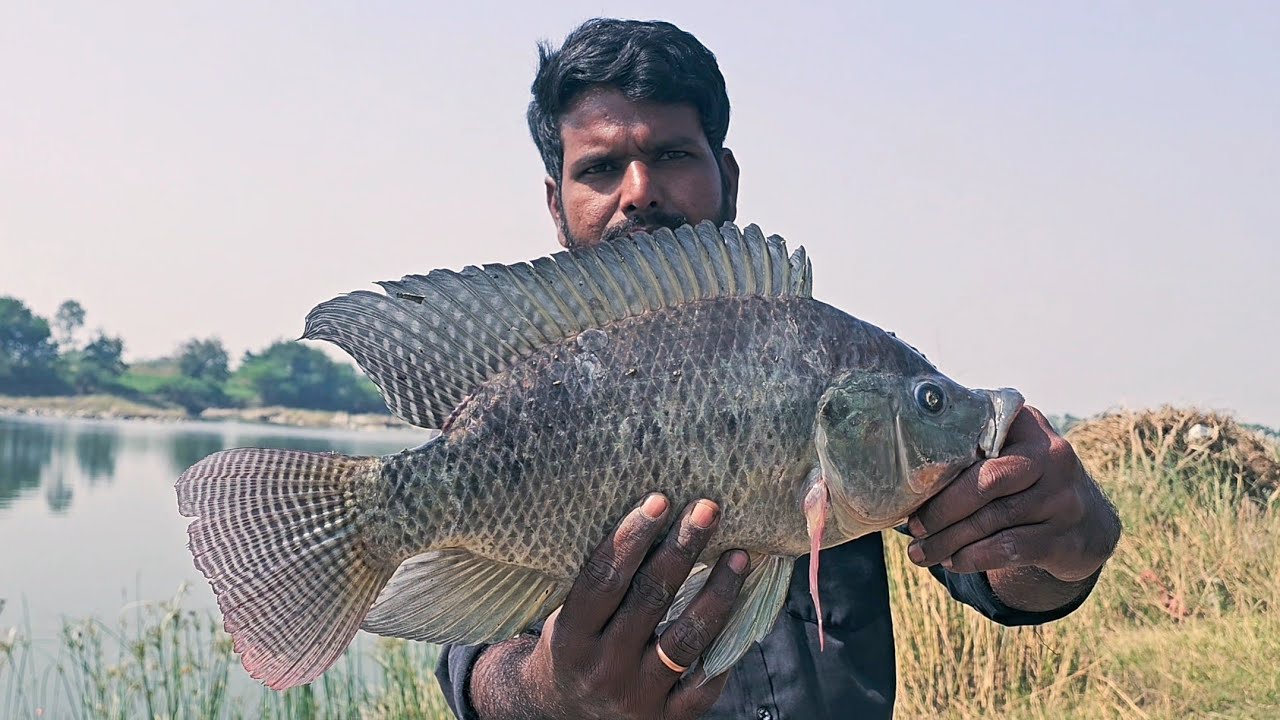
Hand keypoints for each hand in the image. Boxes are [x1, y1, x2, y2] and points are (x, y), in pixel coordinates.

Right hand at [470, 494, 748, 719]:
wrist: (565, 718)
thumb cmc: (573, 648)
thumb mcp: (568, 618)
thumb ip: (599, 582)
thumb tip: (651, 515)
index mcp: (570, 638)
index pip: (603, 580)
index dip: (631, 538)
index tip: (659, 500)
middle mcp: (603, 668)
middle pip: (649, 600)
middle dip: (682, 549)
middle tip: (708, 509)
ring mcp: (637, 698)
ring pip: (686, 639)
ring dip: (717, 592)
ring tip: (740, 555)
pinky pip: (705, 681)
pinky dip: (725, 646)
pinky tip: (742, 610)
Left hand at [905, 406, 1119, 583]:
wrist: (1087, 524)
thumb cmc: (1024, 483)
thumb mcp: (1007, 452)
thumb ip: (969, 448)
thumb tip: (900, 475)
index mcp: (1027, 425)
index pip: (978, 441)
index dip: (941, 468)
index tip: (909, 489)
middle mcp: (1053, 456)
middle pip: (987, 482)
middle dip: (942, 510)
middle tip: (913, 530)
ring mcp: (1064, 498)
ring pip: (994, 520)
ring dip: (950, 541)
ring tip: (921, 554)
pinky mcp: (1067, 537)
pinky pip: (1010, 548)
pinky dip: (974, 557)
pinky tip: (954, 562)